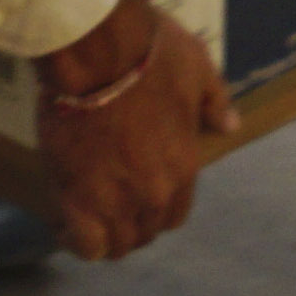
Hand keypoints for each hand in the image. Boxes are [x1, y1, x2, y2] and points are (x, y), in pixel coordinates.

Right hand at [32, 0, 225, 260]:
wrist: (98, 50)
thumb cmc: (149, 54)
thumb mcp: (198, 67)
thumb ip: (214, 101)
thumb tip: (230, 124)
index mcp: (183, 166)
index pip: (175, 215)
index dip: (157, 210)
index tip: (140, 195)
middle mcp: (153, 192)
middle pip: (145, 232)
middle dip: (130, 223)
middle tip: (108, 204)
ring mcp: (115, 198)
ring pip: (117, 245)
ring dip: (105, 236)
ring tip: (86, 219)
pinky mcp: (76, 196)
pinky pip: (84, 243)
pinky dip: (76, 241)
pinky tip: (65, 226)